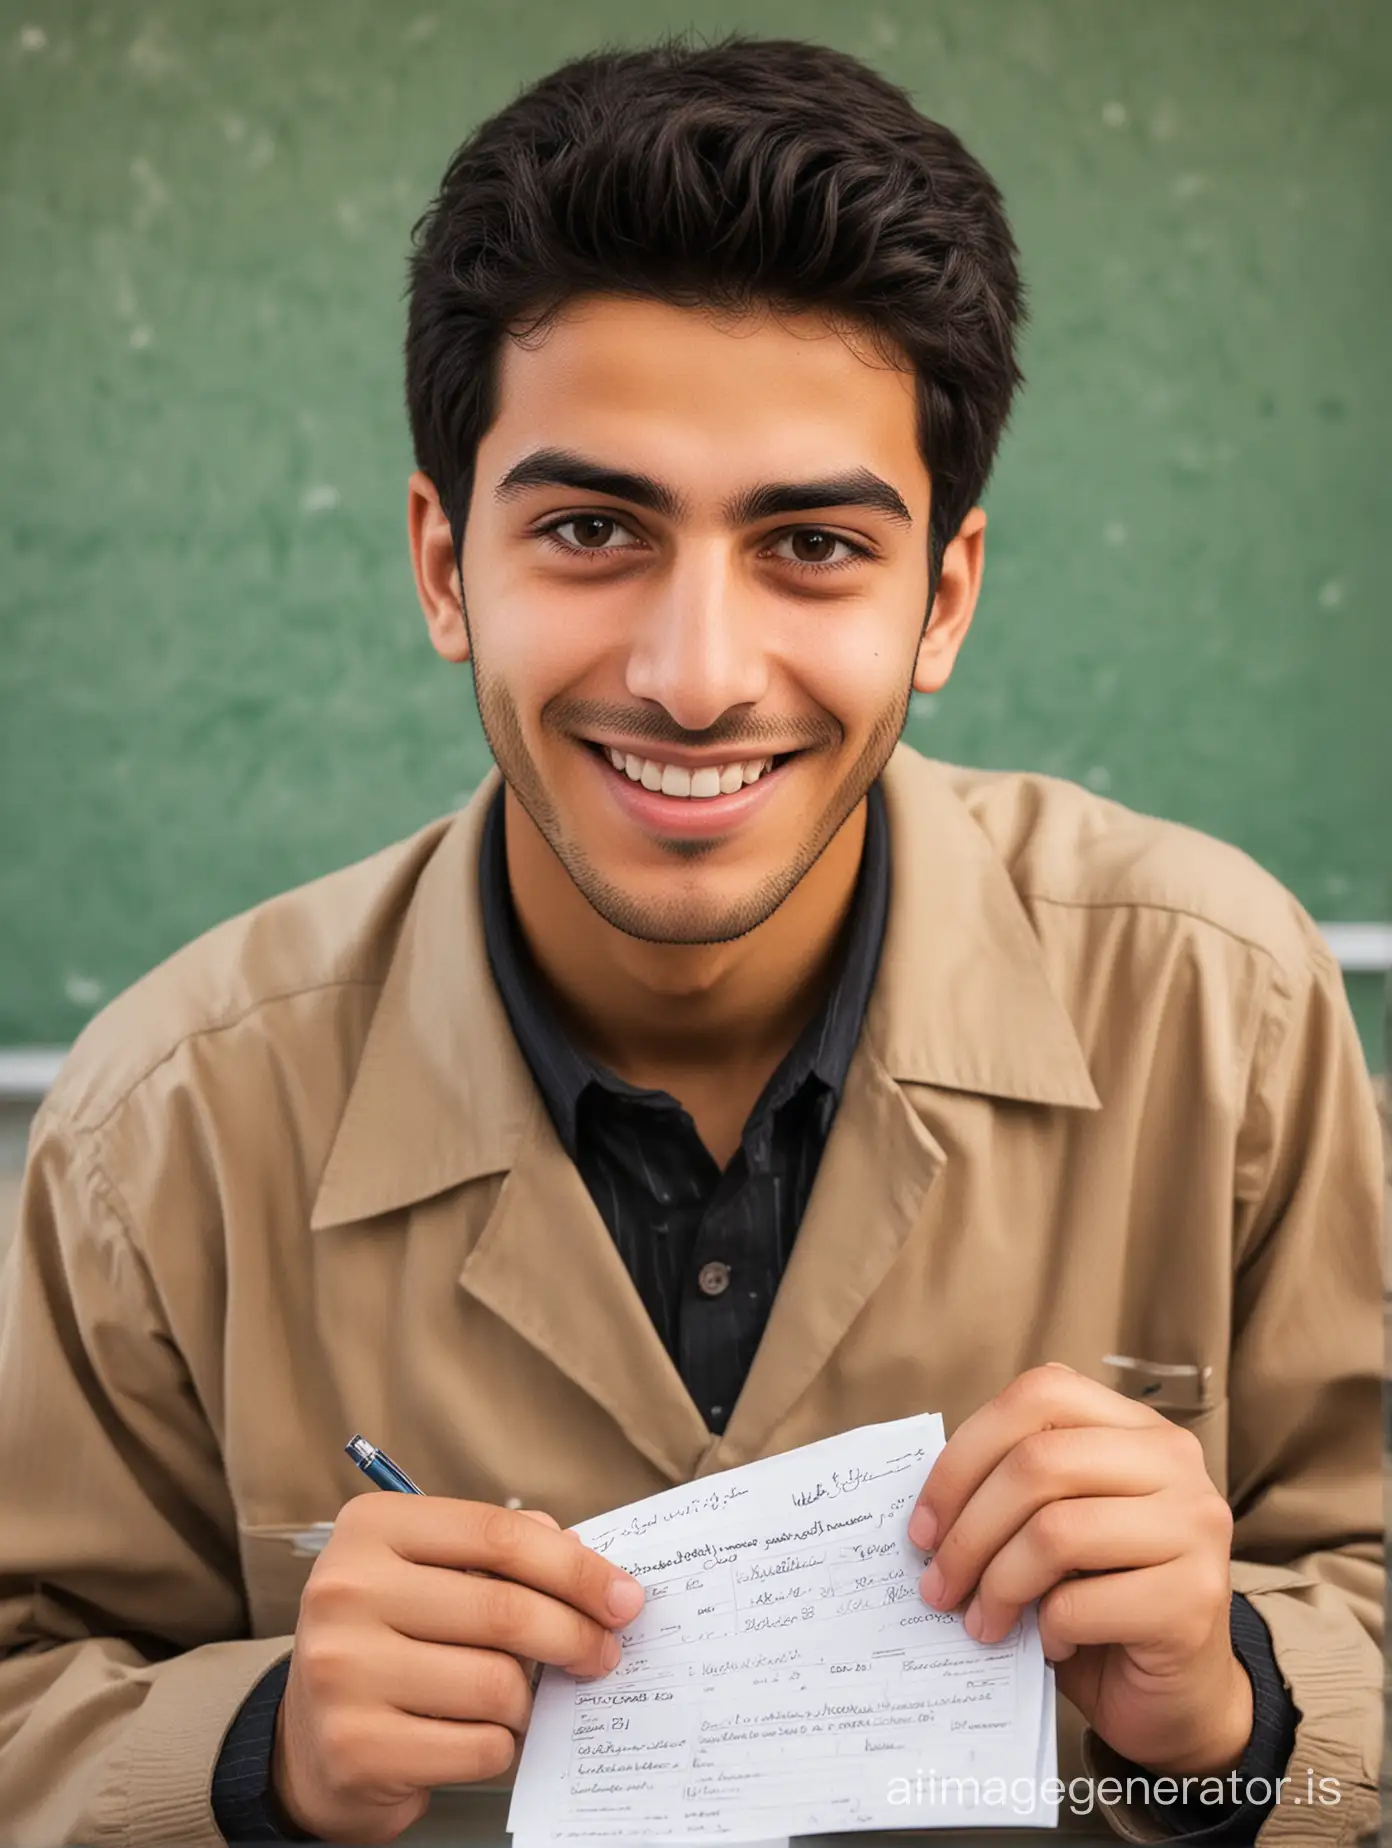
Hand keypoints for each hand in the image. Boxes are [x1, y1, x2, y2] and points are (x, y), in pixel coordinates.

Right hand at [272, 1495, 644, 1842]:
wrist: (310, 1742)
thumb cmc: (390, 1638)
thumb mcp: (426, 1571)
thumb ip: (499, 1551)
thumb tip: (585, 1559)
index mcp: (370, 1528)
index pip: (499, 1534)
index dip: (576, 1567)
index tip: (624, 1597)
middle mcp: (346, 1591)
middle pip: (506, 1610)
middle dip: (576, 1635)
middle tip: (604, 1654)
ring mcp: (344, 1672)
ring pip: (498, 1684)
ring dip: (529, 1700)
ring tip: (518, 1699)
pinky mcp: (357, 1748)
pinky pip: (480, 1746)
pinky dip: (501, 1745)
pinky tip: (483, 1735)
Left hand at [908, 1363, 1249, 1777]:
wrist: (1182, 1695)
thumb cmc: (1102, 1599)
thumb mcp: (1053, 1527)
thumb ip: (1012, 1495)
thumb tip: (926, 1512)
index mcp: (1135, 1426)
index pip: (1040, 1394)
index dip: (965, 1454)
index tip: (922, 1524)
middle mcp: (1175, 1460)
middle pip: (1039, 1462)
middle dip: (968, 1531)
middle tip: (937, 1585)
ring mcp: (1195, 1525)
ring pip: (1056, 1531)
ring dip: (997, 1585)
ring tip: (981, 1622)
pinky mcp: (1195, 1598)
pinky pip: (1082, 1602)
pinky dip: (1046, 1629)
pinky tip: (1050, 1645)